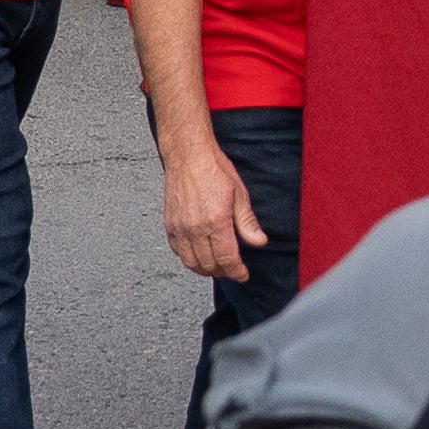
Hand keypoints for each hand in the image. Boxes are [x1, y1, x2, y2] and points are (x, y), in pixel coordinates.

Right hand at [160, 131, 254, 281]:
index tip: (243, 274)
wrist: (188, 154)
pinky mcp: (170, 224)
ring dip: (205, 269)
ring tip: (216, 266)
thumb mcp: (239, 194)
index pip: (226, 259)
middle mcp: (195, 228)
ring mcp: (180, 228)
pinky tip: (198, 254)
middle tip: (232, 269)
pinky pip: (177, 251)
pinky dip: (188, 258)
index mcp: (215, 221)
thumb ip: (248, 222)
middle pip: (208, 265)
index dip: (237, 272)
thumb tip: (259, 241)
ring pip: (191, 262)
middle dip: (223, 272)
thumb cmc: (213, 169)